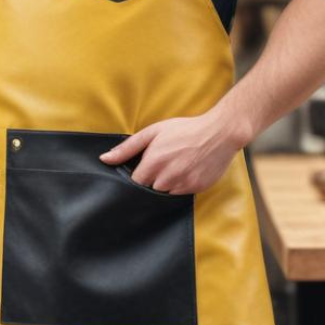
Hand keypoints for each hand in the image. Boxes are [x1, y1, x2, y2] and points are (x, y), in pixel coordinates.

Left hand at [98, 103, 250, 195]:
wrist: (219, 133)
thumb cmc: (184, 130)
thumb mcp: (153, 132)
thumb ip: (127, 148)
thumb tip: (104, 159)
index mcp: (153, 162)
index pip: (134, 184)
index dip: (136, 178)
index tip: (140, 171)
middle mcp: (167, 177)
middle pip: (149, 191)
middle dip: (150, 181)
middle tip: (159, 166)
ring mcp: (183, 185)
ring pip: (164, 194)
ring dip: (165, 185)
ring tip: (174, 167)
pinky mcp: (196, 189)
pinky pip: (180, 194)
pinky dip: (179, 186)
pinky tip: (185, 171)